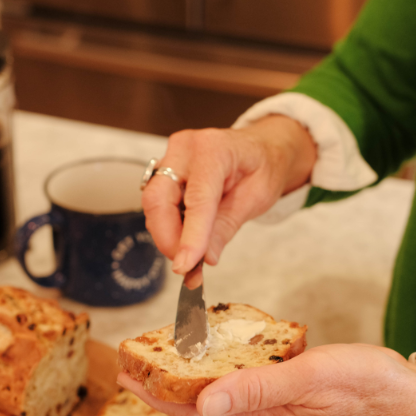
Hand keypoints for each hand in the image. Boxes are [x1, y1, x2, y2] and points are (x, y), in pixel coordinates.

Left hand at [117, 344, 415, 415]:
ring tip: (165, 360)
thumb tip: (202, 402)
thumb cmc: (361, 386)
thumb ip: (257, 389)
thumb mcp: (309, 379)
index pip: (195, 407)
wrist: (402, 394)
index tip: (126, 377)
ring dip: (188, 378)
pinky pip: (243, 382)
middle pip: (200, 401)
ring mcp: (276, 401)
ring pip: (219, 391)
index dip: (157, 394)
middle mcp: (262, 410)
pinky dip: (221, 369)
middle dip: (163, 386)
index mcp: (261, 411)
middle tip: (133, 366)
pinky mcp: (289, 388)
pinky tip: (220, 357)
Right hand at [142, 115, 316, 273]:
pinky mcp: (164, 171)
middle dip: (167, 238)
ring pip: (153, 204)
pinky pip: (158, 204)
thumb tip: (205, 258)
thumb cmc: (262, 167)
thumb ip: (226, 227)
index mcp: (214, 149)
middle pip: (159, 199)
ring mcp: (171, 157)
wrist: (261, 149)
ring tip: (190, 256)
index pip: (196, 200)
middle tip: (185, 266)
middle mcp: (186, 149)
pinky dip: (169, 227)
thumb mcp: (256, 199)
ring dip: (167, 236)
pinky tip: (186, 239)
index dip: (190, 236)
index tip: (186, 266)